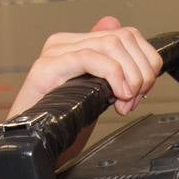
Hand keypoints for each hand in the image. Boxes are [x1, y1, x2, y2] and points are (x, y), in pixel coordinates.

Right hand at [10, 16, 162, 118]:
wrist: (34, 144)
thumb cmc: (60, 123)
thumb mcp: (96, 95)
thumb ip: (111, 71)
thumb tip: (122, 44)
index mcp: (77, 45)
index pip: (125, 34)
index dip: (144, 61)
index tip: (144, 90)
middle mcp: (66, 43)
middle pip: (122, 38)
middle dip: (140, 72)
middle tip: (136, 99)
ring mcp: (55, 53)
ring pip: (109, 45)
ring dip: (129, 76)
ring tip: (125, 101)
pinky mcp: (47, 67)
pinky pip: (88, 58)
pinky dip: (111, 74)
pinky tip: (117, 94)